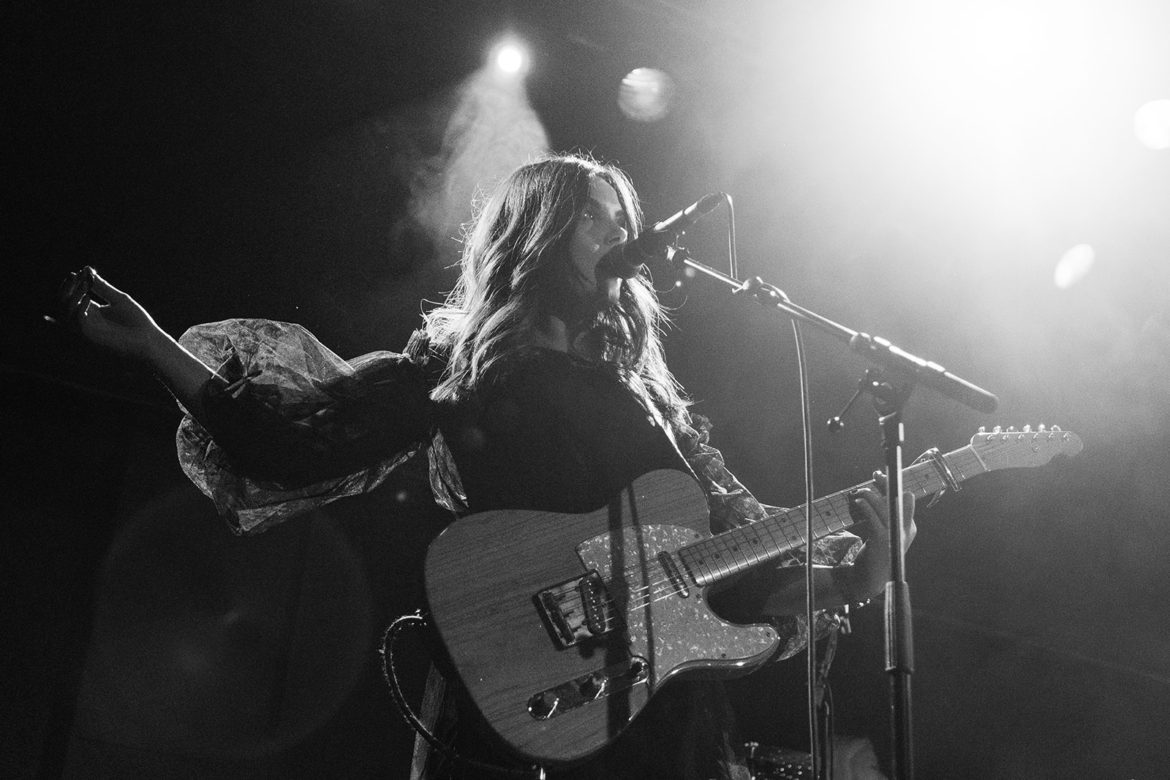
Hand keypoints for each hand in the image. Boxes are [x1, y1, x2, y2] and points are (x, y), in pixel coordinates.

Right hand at [60, 267, 167, 362]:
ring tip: (85, 283)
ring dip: (73, 296)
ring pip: (67, 311)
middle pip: (64, 303)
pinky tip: (88, 297)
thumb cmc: (136, 321)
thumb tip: (87, 268)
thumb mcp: (118, 299)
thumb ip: (102, 287)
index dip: (73, 283)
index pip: (72, 296)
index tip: (81, 271)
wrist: (149, 340)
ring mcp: (87, 329)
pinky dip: (80, 308)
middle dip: (67, 288)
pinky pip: (78, 322)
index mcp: (91, 311)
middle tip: (74, 275)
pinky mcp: (91, 336)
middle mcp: (85, 320)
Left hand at [844, 475, 916, 601]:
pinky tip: (858, 501)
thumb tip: (875, 491)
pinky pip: (874, 518)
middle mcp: (906, 531)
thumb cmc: (876, 553)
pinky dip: (866, 507)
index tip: (880, 476)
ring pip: (886, 507)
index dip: (893, 486)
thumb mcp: (886, 533)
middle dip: (888, 484)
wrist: (870, 579)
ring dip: (872, 495)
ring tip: (861, 491)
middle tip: (876, 475)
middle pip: (900, 499)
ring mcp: (894, 536)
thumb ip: (885, 516)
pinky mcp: (881, 541)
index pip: (906, 500)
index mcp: (909, 528)